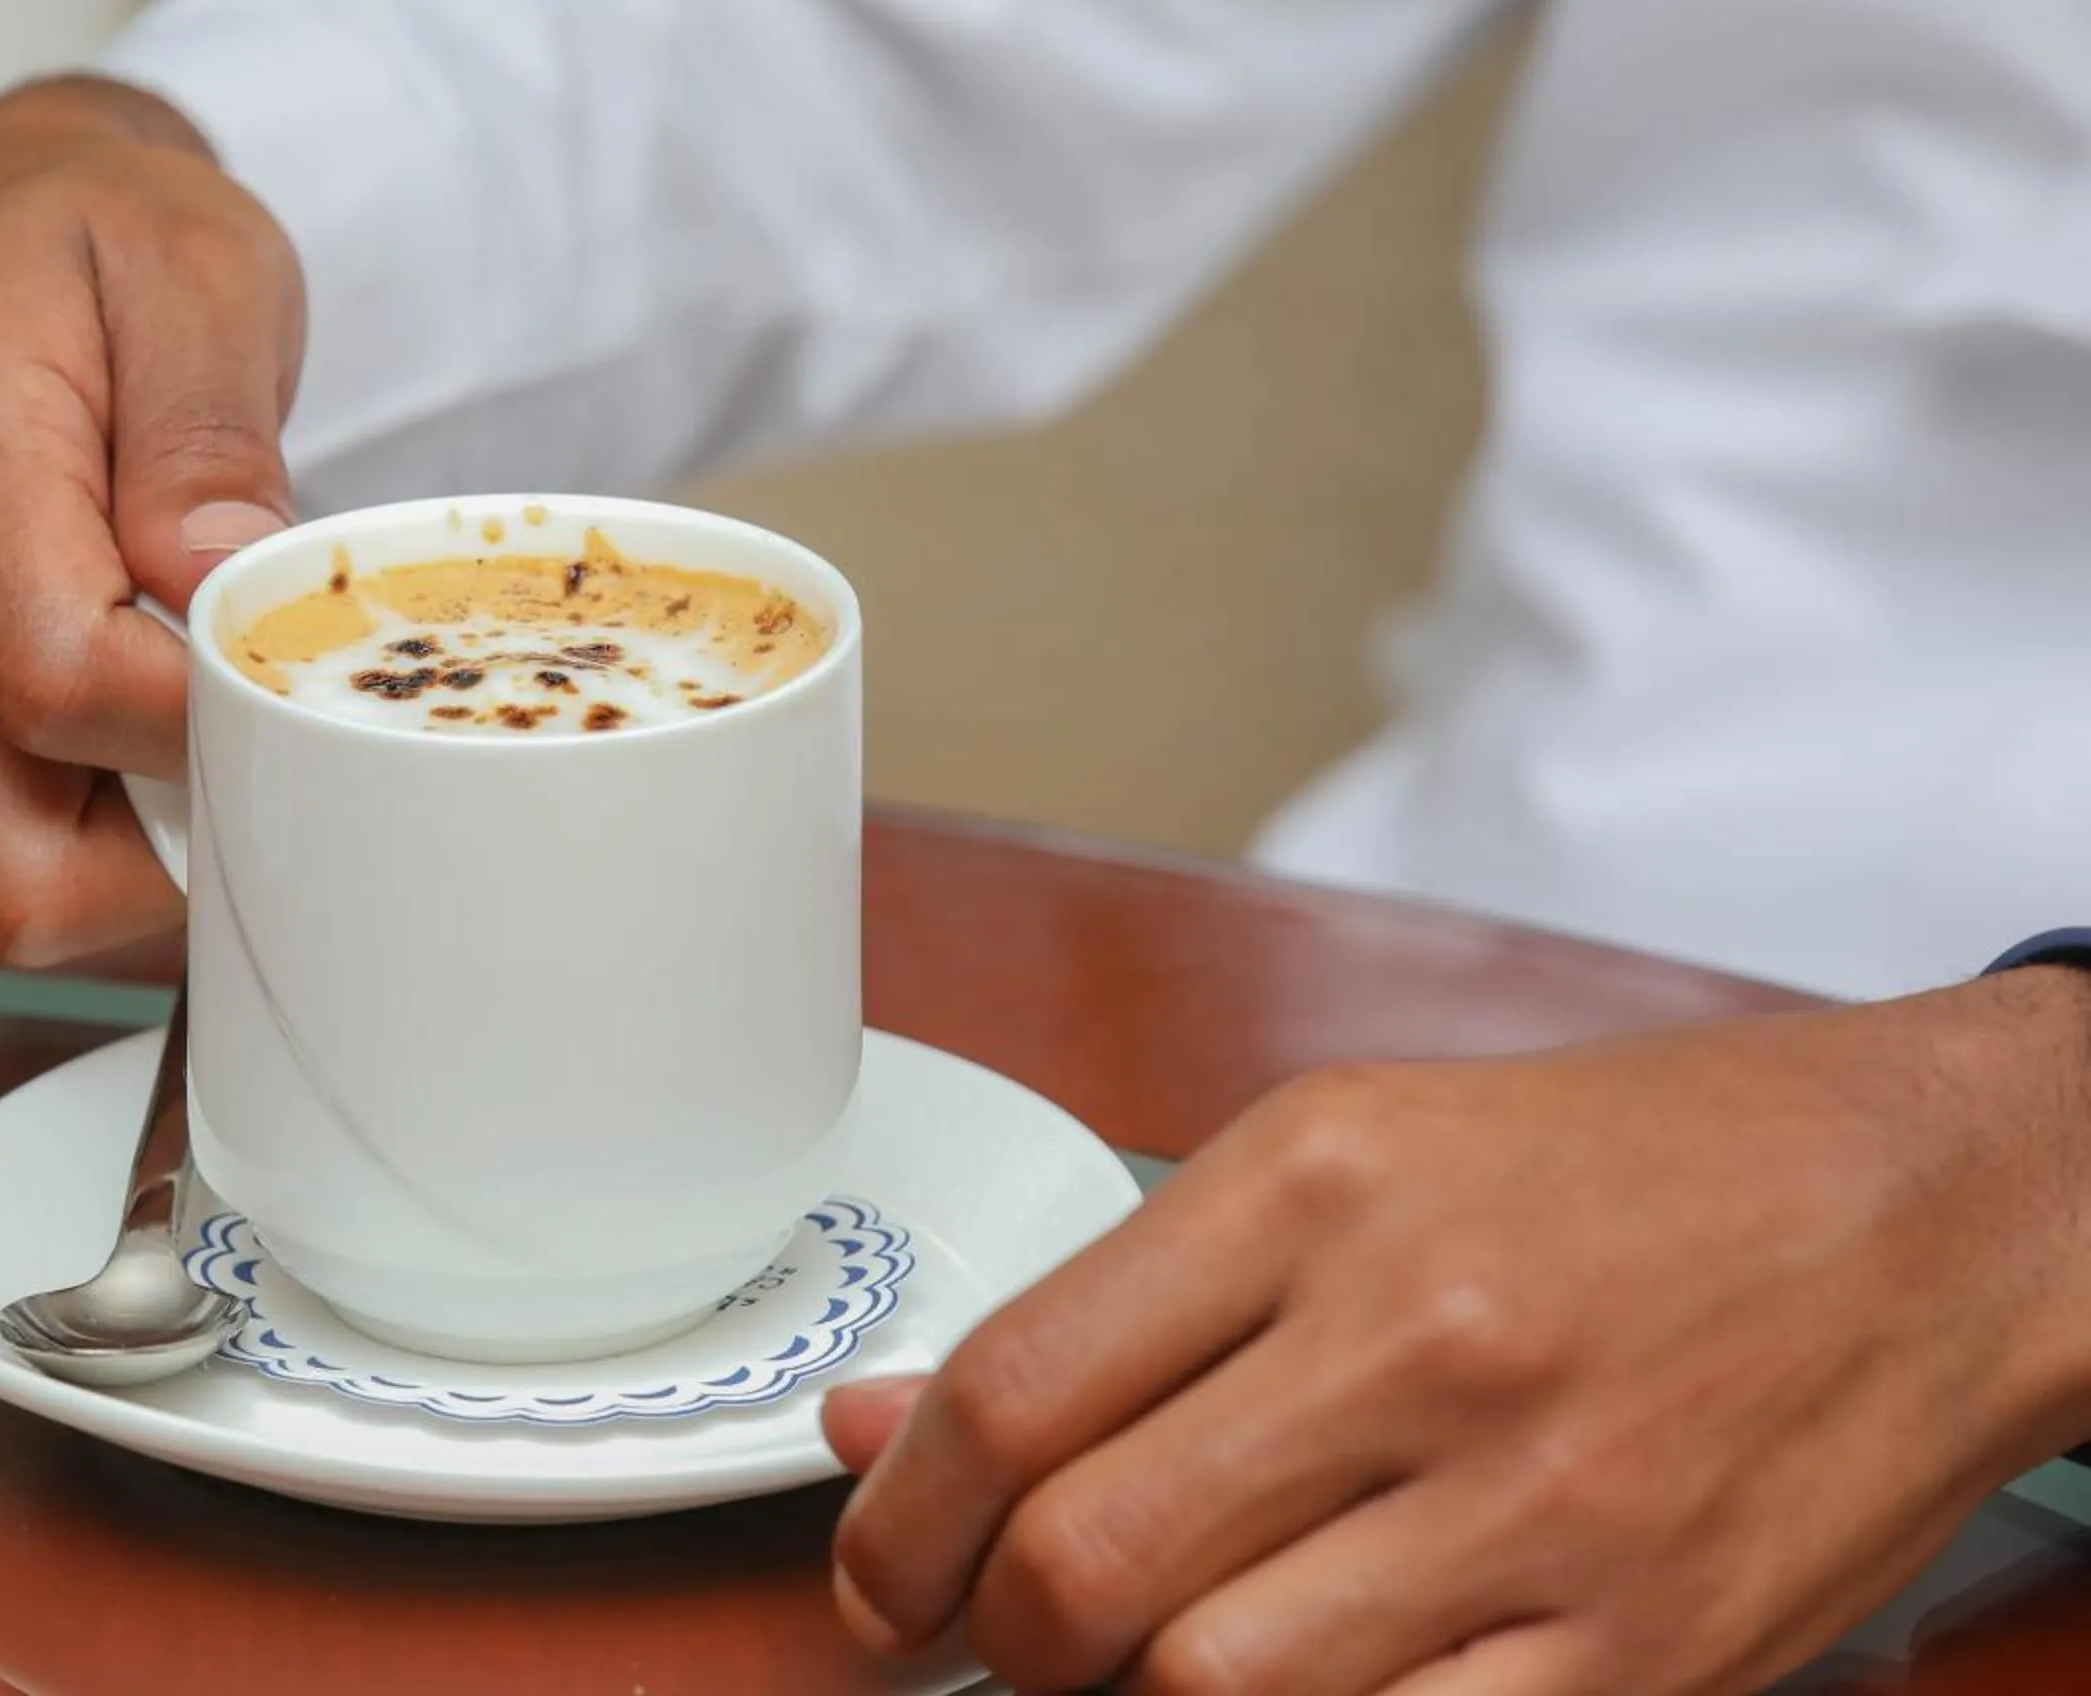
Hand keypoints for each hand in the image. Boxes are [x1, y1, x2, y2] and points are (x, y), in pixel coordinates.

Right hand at [0, 76, 303, 962]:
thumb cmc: (103, 237)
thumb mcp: (199, 269)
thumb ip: (210, 429)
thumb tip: (215, 577)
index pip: (62, 684)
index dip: (204, 724)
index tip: (295, 673)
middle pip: (10, 861)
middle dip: (172, 851)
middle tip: (274, 747)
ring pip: (1, 883)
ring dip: (139, 850)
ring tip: (217, 715)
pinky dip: (95, 830)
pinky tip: (155, 719)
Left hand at [822, 968, 2090, 1694]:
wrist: (1920, 1203)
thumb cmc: (1622, 1169)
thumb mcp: (1346, 1156)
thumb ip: (1119, 1300)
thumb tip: (889, 1424)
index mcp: (1315, 1184)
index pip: (1015, 1388)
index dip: (896, 1524)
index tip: (878, 1580)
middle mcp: (1415, 1334)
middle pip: (1086, 1563)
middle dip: (998, 1637)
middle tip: (1000, 1637)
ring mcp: (1538, 1504)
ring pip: (1217, 1689)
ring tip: (1149, 1660)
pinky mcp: (1646, 1649)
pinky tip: (1307, 1688)